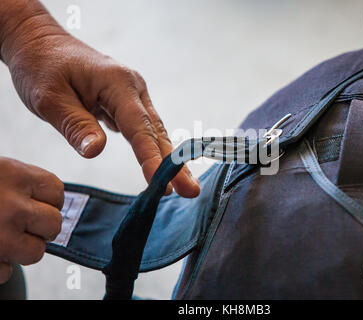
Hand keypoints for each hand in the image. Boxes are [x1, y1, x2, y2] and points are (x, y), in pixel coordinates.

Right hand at [0, 157, 63, 283]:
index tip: (34, 201)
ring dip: (22, 248)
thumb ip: (25, 183)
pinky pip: (6, 273)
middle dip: (40, 227)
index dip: (49, 200)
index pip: (57, 192)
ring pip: (36, 252)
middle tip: (20, 222)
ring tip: (3, 236)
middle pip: (54, 225)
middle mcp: (10, 205)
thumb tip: (56, 203)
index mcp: (14, 175)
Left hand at [2, 11, 199, 196]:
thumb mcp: (49, 98)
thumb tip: (96, 152)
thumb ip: (75, 125)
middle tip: (191, 191)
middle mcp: (133, 88)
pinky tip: (163, 167)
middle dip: (175, 164)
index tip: (164, 183)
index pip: (138, 126)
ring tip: (185, 185)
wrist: (41, 43)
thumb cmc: (42, 67)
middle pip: (157, 131)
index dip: (152, 157)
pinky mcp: (128, 103)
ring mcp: (133, 94)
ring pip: (155, 131)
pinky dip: (155, 149)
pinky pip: (145, 129)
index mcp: (116, 83)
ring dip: (170, 159)